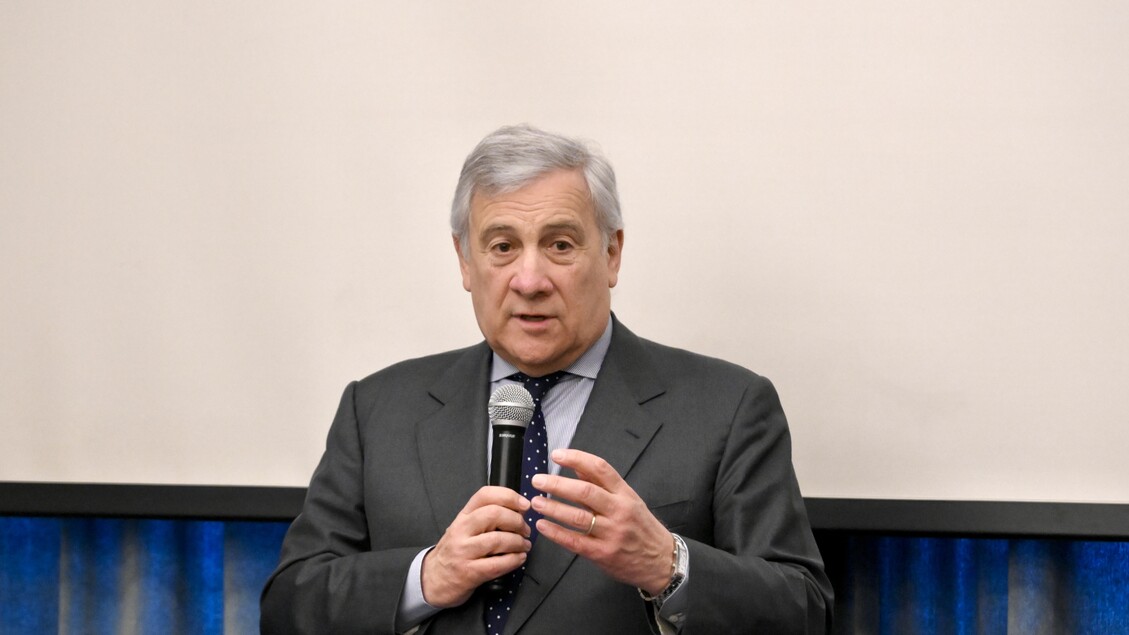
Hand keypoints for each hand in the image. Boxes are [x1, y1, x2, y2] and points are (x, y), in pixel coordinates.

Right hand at [420, 486, 531, 607]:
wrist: (433, 579)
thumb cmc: (454, 552)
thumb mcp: (465, 528)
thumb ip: (487, 517)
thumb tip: (518, 511)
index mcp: (463, 516)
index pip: (485, 495)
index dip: (509, 496)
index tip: (524, 504)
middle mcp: (461, 530)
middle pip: (494, 514)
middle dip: (517, 521)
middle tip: (525, 530)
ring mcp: (464, 551)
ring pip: (498, 540)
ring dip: (518, 542)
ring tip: (524, 546)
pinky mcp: (469, 572)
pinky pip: (497, 564)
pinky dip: (514, 560)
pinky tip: (519, 558)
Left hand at [530, 449, 673, 594]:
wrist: (661, 561)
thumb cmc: (642, 528)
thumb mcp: (629, 500)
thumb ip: (604, 485)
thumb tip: (578, 469)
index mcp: (625, 494)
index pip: (600, 468)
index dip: (577, 459)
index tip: (557, 455)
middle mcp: (619, 510)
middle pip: (585, 492)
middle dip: (557, 484)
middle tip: (538, 480)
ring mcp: (612, 533)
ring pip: (578, 517)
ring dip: (553, 508)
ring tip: (536, 502)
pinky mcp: (603, 553)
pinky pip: (575, 541)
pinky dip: (556, 533)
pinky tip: (543, 526)